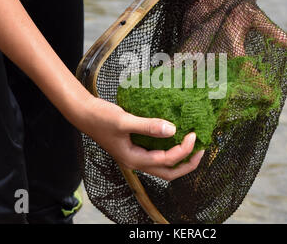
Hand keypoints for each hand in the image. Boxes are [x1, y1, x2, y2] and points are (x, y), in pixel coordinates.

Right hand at [77, 96, 203, 180]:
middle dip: (187, 164)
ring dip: (180, 159)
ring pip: (163, 165)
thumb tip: (172, 129)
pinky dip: (169, 149)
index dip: (183, 150)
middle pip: (168, 172)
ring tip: (193, 146)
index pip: (166, 160)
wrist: (84, 113)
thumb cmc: (101, 117)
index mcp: (134, 159)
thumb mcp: (124, 121)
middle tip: (202, 150)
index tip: (193, 134)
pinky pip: (157, 153)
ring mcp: (136, 155)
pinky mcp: (136, 147)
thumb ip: (148, 126)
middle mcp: (136, 161)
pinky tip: (175, 136)